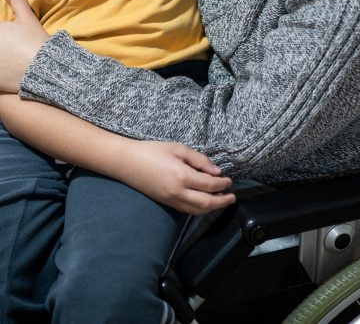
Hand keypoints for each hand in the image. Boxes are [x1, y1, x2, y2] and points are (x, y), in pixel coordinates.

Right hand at [117, 141, 235, 214]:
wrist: (127, 162)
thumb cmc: (152, 151)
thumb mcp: (178, 149)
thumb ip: (199, 160)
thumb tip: (216, 172)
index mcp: (183, 176)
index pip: (210, 185)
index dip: (223, 184)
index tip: (229, 180)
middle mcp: (178, 192)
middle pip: (207, 203)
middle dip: (222, 201)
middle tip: (232, 197)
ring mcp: (171, 200)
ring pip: (197, 210)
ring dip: (212, 207)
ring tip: (221, 201)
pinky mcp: (166, 203)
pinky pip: (187, 210)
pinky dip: (199, 208)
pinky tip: (204, 202)